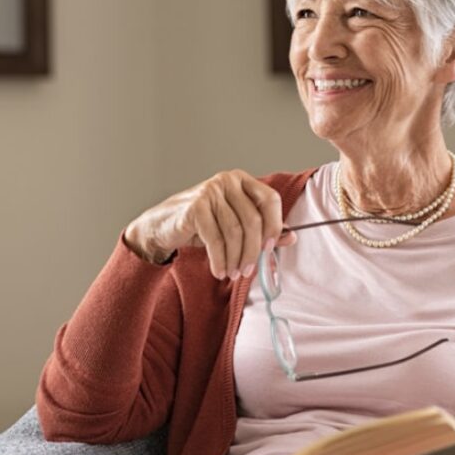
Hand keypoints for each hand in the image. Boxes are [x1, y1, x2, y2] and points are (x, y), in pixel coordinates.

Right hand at [124, 170, 294, 278]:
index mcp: (242, 181)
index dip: (275, 225)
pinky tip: (219, 270)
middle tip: (248, 270)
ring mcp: (210, 191)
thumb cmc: (202, 225)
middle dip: (253, 250)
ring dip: (236, 258)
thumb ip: (263, 229)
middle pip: (253, 220)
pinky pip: (216, 239)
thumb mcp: (234, 226)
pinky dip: (220, 259)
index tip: (271, 248)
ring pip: (235, 232)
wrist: (163, 226)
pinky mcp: (195, 207)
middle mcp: (227, 181)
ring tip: (233, 274)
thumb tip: (291, 237)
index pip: (270, 199)